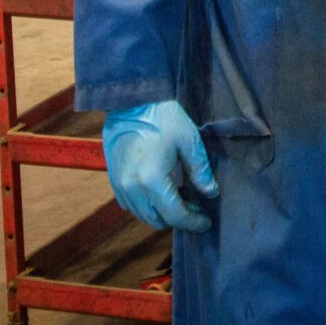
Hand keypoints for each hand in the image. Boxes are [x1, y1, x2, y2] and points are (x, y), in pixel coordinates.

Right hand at [101, 100, 218, 231]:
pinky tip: (162, 191)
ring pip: (144, 215)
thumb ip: (200, 170)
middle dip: (179, 218)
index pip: (174, 215)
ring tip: (181, 196)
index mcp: (152, 179)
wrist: (131, 102)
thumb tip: (211, 192)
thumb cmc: (163, 118)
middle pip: (158, 220)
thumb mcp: (189, 140)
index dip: (192, 222)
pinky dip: (148, 206)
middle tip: (196, 206)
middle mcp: (132, 188)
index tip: (206, 222)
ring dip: (163, 213)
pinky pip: (132, 205)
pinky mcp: (114, 180)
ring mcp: (120, 185)